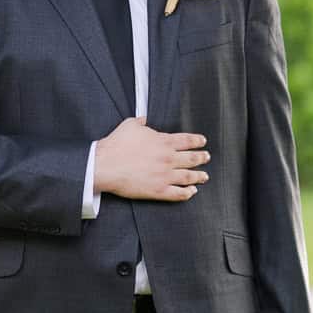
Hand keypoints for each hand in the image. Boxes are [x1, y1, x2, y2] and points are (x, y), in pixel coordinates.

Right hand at [93, 119, 209, 201]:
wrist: (106, 165)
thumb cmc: (116, 145)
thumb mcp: (130, 125)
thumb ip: (141, 121)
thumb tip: (145, 119)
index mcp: (163, 142)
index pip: (187, 141)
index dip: (198, 141)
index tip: (203, 142)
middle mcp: (168, 158)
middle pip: (192, 158)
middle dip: (202, 158)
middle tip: (206, 157)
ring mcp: (165, 175)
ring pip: (189, 176)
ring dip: (199, 176)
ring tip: (204, 176)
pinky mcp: (158, 190)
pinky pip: (178, 193)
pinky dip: (188, 193)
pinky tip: (192, 191)